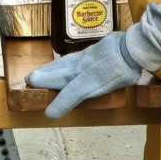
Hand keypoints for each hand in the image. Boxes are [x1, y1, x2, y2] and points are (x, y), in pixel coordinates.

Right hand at [27, 32, 141, 118]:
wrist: (132, 46)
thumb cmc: (128, 70)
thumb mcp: (119, 85)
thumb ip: (100, 88)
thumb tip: (85, 92)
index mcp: (91, 79)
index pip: (72, 93)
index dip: (61, 103)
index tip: (49, 113)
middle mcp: (83, 68)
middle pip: (59, 75)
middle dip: (43, 79)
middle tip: (29, 81)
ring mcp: (82, 58)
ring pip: (61, 65)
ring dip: (46, 71)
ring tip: (34, 75)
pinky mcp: (84, 52)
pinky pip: (66, 59)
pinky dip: (56, 64)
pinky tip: (54, 66)